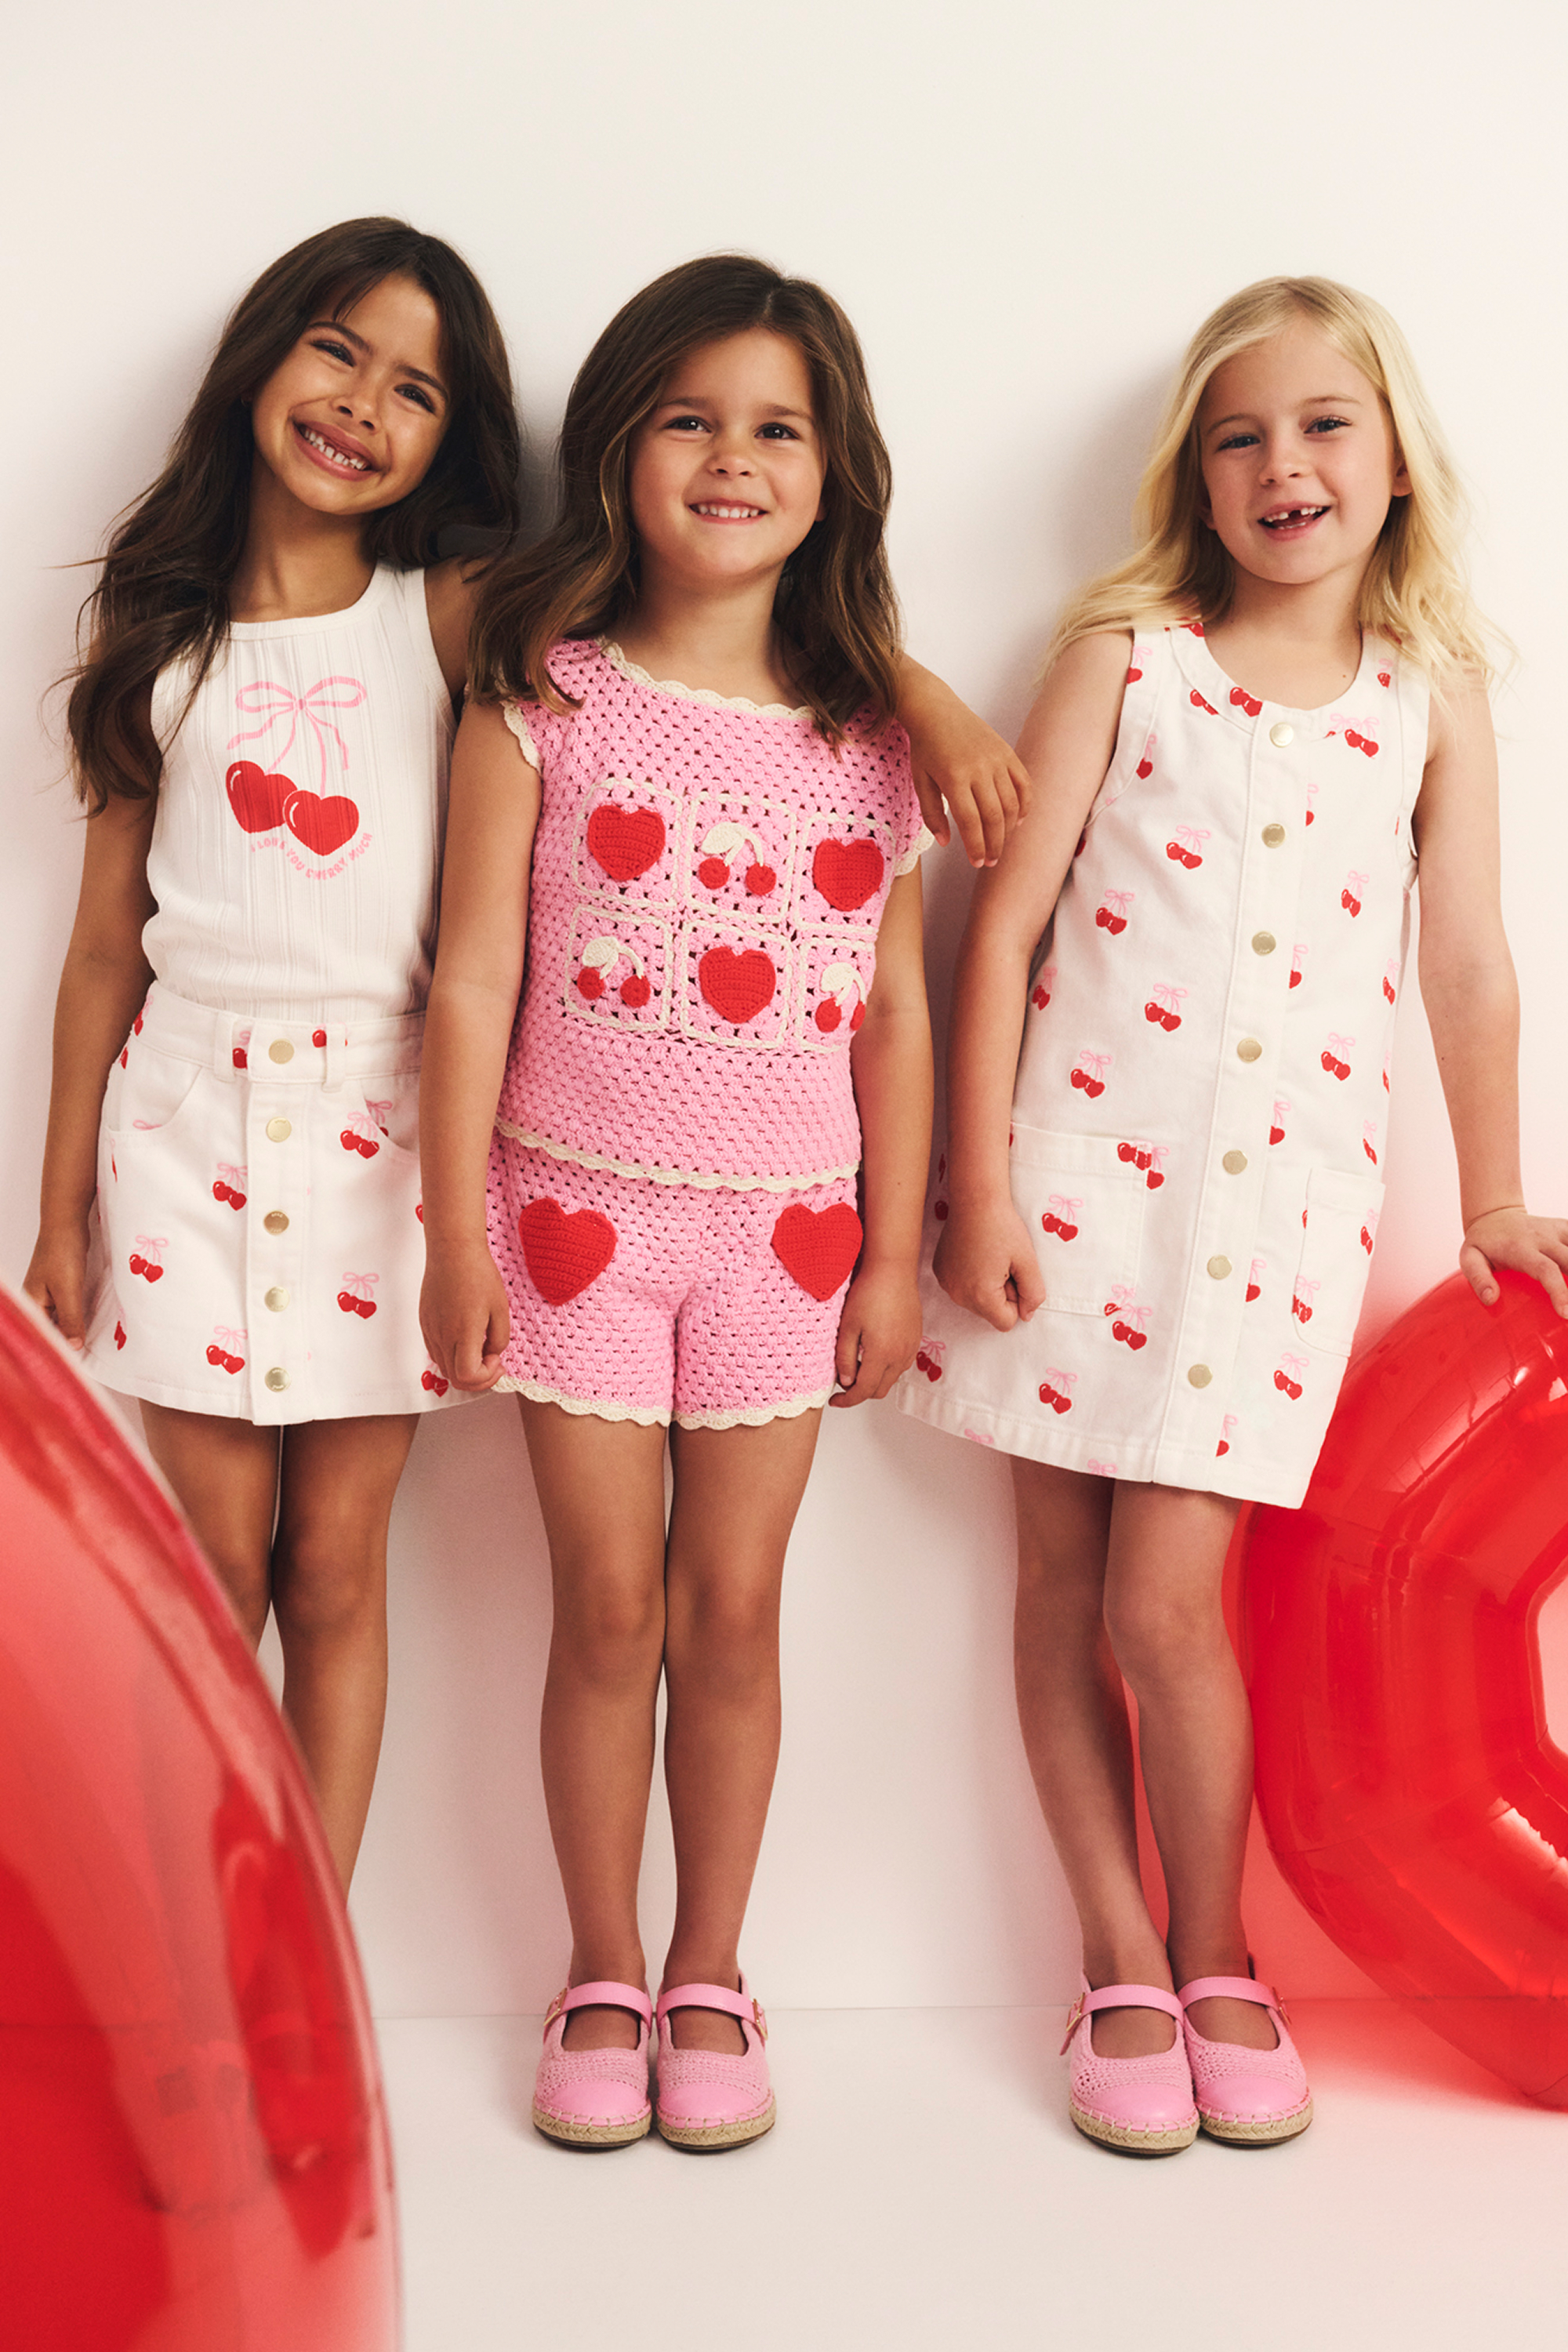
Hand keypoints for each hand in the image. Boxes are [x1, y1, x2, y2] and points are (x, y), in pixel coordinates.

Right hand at [24, 1224, 89, 1348]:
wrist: (67, 1222)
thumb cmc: (62, 1253)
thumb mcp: (68, 1290)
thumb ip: (70, 1319)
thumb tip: (72, 1347)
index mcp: (31, 1303)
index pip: (42, 1334)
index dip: (57, 1349)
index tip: (74, 1365)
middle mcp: (37, 1300)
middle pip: (49, 1329)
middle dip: (65, 1341)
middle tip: (86, 1359)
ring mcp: (48, 1293)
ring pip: (59, 1319)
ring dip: (72, 1329)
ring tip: (90, 1347)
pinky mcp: (60, 1286)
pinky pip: (68, 1308)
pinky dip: (77, 1316)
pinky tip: (90, 1325)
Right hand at [420, 1239, 511, 1389]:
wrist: (453, 1249)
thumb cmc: (479, 1274)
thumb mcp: (500, 1307)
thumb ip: (499, 1338)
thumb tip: (492, 1354)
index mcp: (463, 1332)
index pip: (467, 1376)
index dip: (486, 1377)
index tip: (498, 1360)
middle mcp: (442, 1335)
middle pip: (454, 1378)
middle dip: (478, 1378)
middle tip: (494, 1362)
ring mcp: (430, 1330)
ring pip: (444, 1367)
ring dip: (464, 1367)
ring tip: (481, 1348)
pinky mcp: (425, 1322)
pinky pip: (436, 1351)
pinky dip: (452, 1355)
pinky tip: (467, 1338)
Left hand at [829, 1262, 922, 1406]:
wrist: (893, 1271)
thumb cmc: (868, 1293)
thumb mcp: (847, 1327)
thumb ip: (844, 1358)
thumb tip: (845, 1382)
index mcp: (881, 1355)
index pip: (863, 1391)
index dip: (847, 1401)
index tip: (834, 1400)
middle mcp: (900, 1356)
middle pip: (879, 1390)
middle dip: (860, 1392)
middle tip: (843, 1381)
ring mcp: (910, 1348)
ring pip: (891, 1379)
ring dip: (874, 1380)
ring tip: (856, 1364)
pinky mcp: (915, 1339)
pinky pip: (901, 1365)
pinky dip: (886, 1368)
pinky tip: (873, 1352)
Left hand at [906, 707, 1030, 868]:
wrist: (937, 710)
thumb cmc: (925, 748)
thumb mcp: (920, 781)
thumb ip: (931, 814)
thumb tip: (947, 842)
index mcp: (954, 778)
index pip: (971, 822)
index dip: (976, 847)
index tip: (977, 863)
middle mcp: (979, 769)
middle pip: (994, 816)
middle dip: (995, 844)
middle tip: (991, 861)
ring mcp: (996, 759)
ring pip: (1011, 803)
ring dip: (1009, 829)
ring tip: (1001, 843)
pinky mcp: (1007, 753)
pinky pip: (1024, 783)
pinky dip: (1025, 805)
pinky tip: (1018, 820)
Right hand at [933, 1198, 1045, 1330]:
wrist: (974, 1199)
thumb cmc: (1003, 1227)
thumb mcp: (1028, 1261)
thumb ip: (1033, 1293)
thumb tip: (1027, 1315)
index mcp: (981, 1296)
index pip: (1006, 1322)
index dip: (1017, 1300)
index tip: (1013, 1274)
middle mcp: (958, 1295)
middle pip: (989, 1313)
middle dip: (1001, 1293)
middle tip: (1002, 1261)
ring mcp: (946, 1283)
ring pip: (975, 1301)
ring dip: (986, 1285)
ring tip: (988, 1255)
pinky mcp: (940, 1272)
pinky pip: (962, 1286)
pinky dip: (971, 1275)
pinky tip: (974, 1252)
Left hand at [1459, 1207, 1567, 1316]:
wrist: (1496, 1214)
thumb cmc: (1483, 1244)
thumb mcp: (1469, 1258)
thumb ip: (1478, 1278)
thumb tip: (1491, 1300)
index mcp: (1522, 1248)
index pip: (1546, 1270)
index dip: (1560, 1291)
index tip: (1567, 1314)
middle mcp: (1544, 1238)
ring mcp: (1558, 1232)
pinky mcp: (1566, 1229)